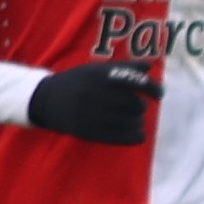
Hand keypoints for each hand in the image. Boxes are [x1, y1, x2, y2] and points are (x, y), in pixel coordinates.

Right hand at [28, 60, 161, 145]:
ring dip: (138, 121)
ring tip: (135, 120)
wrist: (44, 99)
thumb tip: (150, 65)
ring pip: (130, 121)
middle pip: (136, 104)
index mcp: (102, 76)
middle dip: (140, 106)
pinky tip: (139, 135)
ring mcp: (94, 115)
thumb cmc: (77, 82)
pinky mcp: (90, 132)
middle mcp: (99, 95)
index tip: (159, 94)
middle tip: (137, 107)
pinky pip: (121, 137)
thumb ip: (124, 67)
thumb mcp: (96, 69)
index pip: (138, 82)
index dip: (153, 89)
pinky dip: (135, 137)